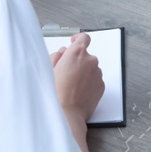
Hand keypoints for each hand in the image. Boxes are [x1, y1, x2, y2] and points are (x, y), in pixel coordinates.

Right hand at [51, 33, 104, 151]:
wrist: (67, 113)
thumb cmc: (55, 92)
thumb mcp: (49, 69)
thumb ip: (57, 56)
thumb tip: (63, 53)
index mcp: (77, 53)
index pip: (84, 37)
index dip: (78, 39)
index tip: (74, 42)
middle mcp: (90, 60)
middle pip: (85, 56)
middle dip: (77, 61)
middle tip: (66, 73)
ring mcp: (97, 73)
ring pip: (90, 68)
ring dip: (83, 73)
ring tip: (71, 86)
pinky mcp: (101, 85)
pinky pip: (95, 80)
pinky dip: (88, 83)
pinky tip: (78, 92)